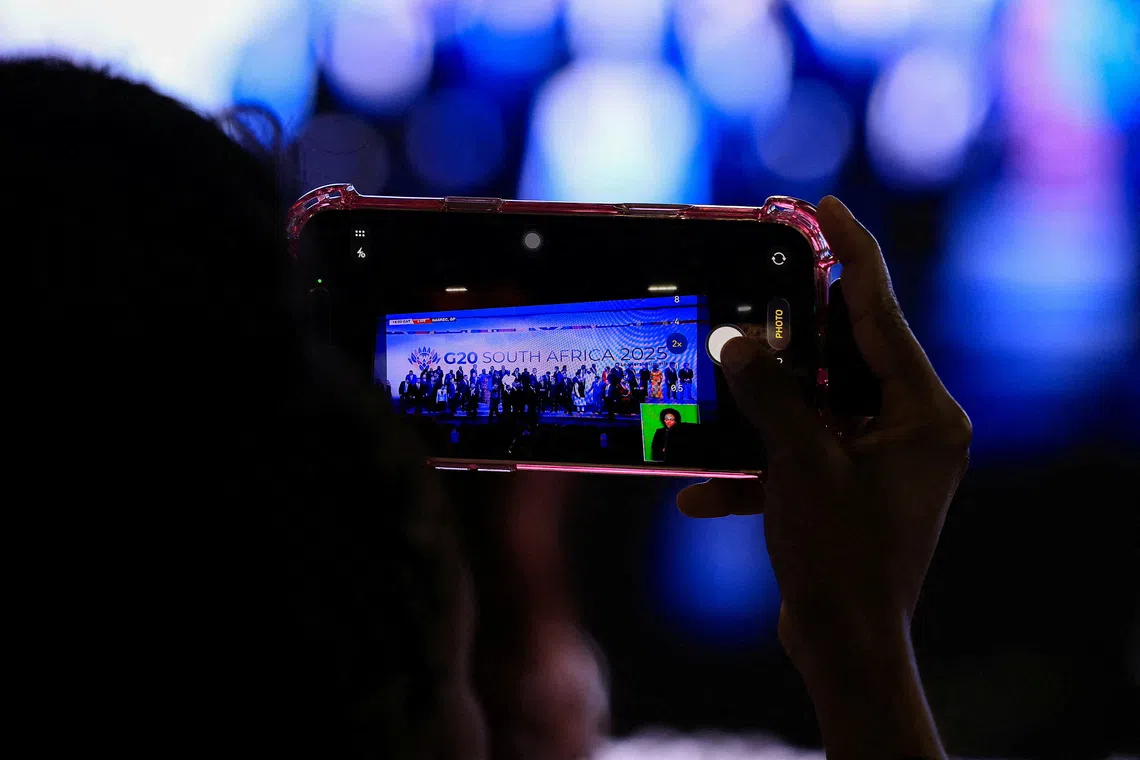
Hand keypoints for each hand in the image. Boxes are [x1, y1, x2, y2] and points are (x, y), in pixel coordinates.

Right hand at [677, 196, 969, 758]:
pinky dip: (757, 464)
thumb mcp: (799, 463)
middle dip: (791, 326)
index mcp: (923, 413)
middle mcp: (911, 427)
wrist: (844, 646)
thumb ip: (768, 393)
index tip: (821, 206)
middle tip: (752, 276)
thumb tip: (733, 338)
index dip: (850, 252)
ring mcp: (881, 459)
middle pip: (845, 352)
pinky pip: (799, 451)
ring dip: (763, 400)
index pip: (881, 313)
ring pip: (815, 400)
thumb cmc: (840, 556)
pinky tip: (704, 490)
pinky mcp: (849, 485)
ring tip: (720, 369)